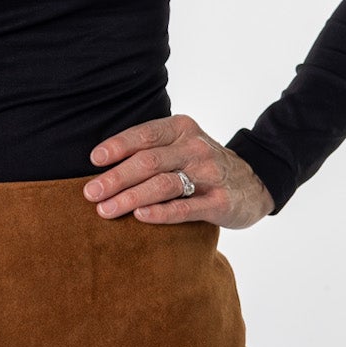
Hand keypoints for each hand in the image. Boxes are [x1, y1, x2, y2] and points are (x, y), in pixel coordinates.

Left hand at [83, 114, 274, 228]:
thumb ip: (151, 149)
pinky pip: (185, 208)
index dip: (118, 146)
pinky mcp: (219, 202)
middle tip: (90, 193)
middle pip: (149, 162)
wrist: (255, 183)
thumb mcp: (182, 145)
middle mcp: (195, 149)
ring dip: (130, 197)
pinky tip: (139, 217)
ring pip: (163, 185)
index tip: (95, 160)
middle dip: (116, 178)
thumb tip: (102, 165)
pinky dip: (160, 212)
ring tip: (105, 210)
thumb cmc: (204, 165)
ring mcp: (209, 175)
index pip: (145, 135)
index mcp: (182, 129)